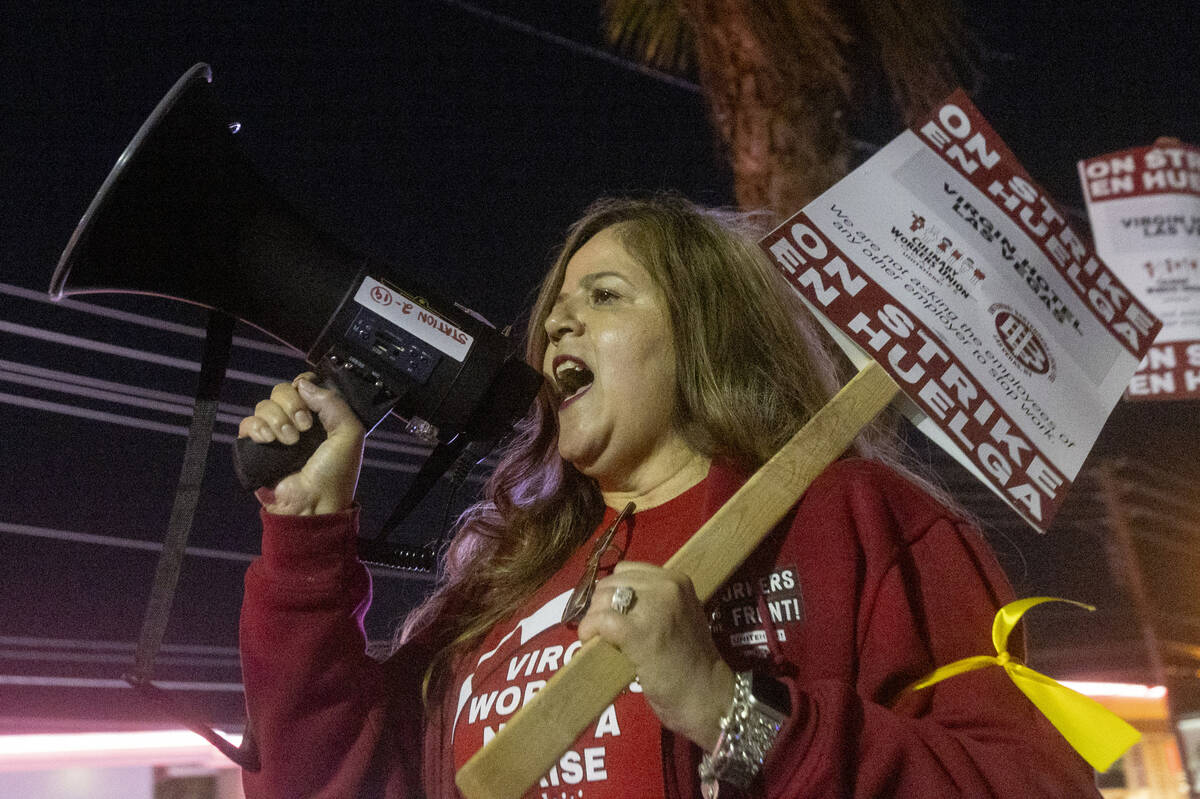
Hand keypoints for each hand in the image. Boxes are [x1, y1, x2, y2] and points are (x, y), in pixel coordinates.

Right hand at [236, 373, 364, 514]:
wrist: (311, 503)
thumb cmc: (334, 474)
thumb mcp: (349, 434)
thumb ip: (333, 403)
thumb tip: (305, 384)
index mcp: (320, 417)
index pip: (304, 386)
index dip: (303, 386)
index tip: (308, 397)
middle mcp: (297, 422)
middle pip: (282, 391)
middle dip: (292, 405)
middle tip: (304, 427)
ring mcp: (276, 434)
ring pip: (264, 406)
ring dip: (277, 420)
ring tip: (290, 442)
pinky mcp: (256, 447)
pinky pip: (247, 423)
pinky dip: (257, 428)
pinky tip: (268, 440)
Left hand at [577, 561, 733, 748]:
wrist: (708, 695)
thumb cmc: (691, 663)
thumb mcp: (679, 617)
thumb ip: (652, 603)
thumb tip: (610, 601)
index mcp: (677, 579)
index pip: (626, 570)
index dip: (613, 591)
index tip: (611, 612)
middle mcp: (667, 586)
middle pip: (611, 583)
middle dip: (599, 605)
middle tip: (601, 629)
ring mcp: (655, 608)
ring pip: (603, 599)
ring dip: (593, 619)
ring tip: (597, 637)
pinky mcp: (640, 632)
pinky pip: (601, 621)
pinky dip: (590, 631)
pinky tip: (591, 642)